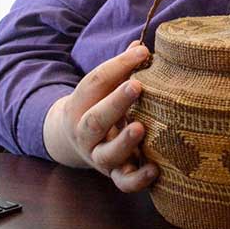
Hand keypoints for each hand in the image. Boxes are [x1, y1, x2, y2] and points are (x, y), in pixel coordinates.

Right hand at [43, 41, 158, 191]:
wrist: (74, 140)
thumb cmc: (99, 103)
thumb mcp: (104, 86)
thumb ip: (122, 67)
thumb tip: (141, 46)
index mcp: (81, 104)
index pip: (96, 82)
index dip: (118, 65)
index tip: (142, 52)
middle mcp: (86, 133)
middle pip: (96, 119)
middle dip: (116, 102)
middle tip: (136, 85)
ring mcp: (99, 155)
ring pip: (107, 153)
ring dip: (124, 142)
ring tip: (140, 128)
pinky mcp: (114, 174)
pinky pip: (123, 182)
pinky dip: (137, 180)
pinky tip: (155, 169)